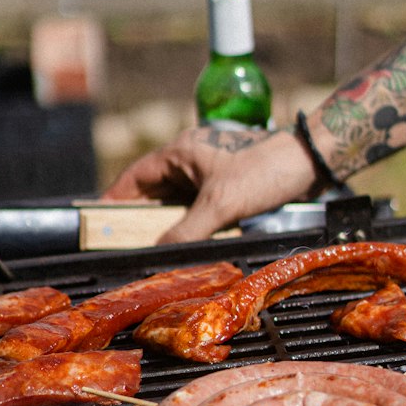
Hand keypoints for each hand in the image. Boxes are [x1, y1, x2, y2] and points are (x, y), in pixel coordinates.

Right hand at [101, 125, 319, 242]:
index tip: (97, 220)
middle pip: (153, 191)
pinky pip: (196, 207)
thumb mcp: (221, 204)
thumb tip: (160, 252)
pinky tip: (183, 242)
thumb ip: (187, 230)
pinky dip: (186, 224)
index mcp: (181, 153)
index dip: (115, 199)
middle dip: (137, 216)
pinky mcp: (226, 186)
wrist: (307, 163)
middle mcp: (190, 160)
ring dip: (164, 222)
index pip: (136, 178)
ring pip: (175, 201)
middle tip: (120, 242)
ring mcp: (208, 173)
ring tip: (147, 247)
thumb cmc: (264, 171)